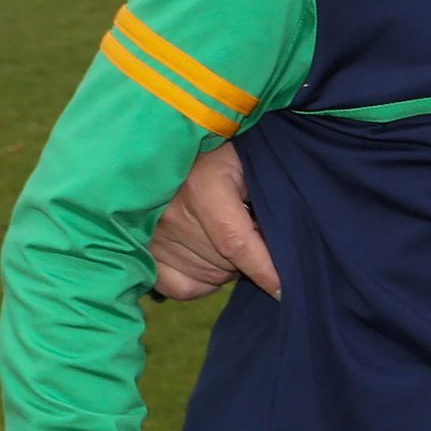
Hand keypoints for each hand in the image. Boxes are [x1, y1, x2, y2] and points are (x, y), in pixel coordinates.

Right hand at [150, 142, 279, 300]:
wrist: (174, 141)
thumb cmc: (224, 153)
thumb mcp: (250, 164)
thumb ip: (269, 200)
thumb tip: (288, 248)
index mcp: (202, 188)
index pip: (237, 243)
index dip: (264, 269)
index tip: (283, 290)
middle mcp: (171, 215)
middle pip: (225, 263)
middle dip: (249, 257)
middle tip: (251, 230)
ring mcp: (152, 236)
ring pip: (207, 276)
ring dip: (227, 267)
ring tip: (230, 238)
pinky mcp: (142, 251)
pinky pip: (180, 287)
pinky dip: (202, 281)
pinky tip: (211, 260)